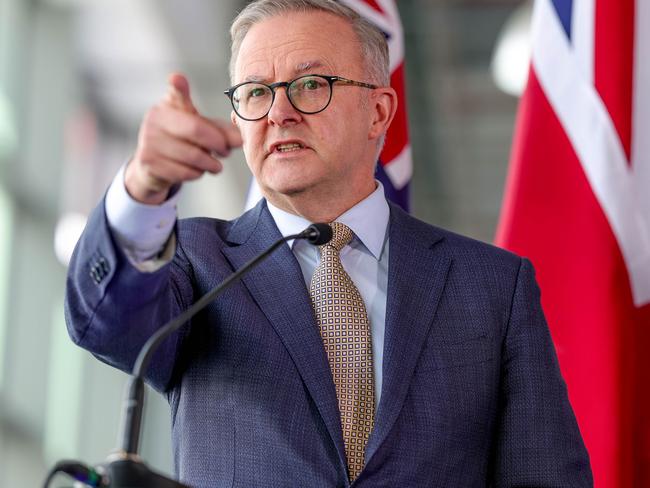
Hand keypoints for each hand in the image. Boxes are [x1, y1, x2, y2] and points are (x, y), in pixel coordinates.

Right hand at [125, 73, 242, 203]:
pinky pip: (185, 172)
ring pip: (193, 156)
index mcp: (168, 106)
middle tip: (226, 151)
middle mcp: (154, 120)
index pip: (176, 94)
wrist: (153, 166)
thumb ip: (220, 130)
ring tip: (215, 164)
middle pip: (196, 130)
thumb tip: (239, 139)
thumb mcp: (199, 129)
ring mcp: (148, 141)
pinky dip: (198, 173)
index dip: (178, 87)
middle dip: (219, 143)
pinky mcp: (148, 163)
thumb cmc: (182, 141)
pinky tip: (198, 170)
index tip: (177, 78)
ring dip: (211, 164)